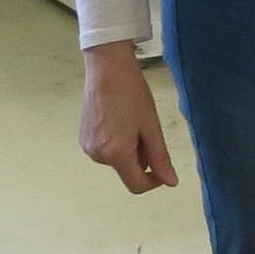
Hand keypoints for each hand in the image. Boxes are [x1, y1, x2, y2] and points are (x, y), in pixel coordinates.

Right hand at [80, 47, 180, 193]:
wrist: (107, 68)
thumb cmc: (132, 93)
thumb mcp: (151, 126)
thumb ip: (160, 158)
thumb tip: (171, 183)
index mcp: (116, 154)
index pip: (136, 185)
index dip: (153, 181)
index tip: (162, 165)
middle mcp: (98, 156)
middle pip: (127, 171)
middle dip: (141, 158)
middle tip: (147, 131)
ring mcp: (88, 147)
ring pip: (117, 160)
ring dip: (129, 150)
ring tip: (132, 122)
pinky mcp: (84, 138)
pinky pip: (106, 150)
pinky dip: (117, 143)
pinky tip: (119, 121)